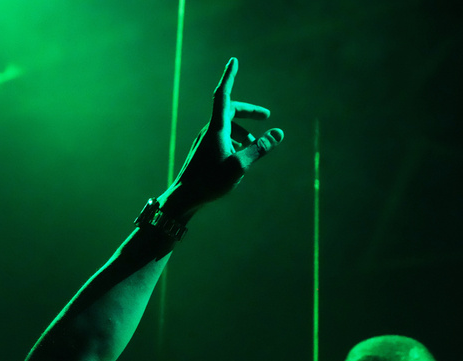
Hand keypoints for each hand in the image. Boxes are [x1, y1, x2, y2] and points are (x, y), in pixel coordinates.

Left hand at [167, 58, 283, 215]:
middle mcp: (209, 132)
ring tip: (254, 146)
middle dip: (248, 112)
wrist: (183, 198)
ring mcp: (204, 143)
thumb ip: (260, 148)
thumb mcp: (240, 165)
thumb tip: (279, 133)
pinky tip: (239, 160)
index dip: (229, 77)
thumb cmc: (210, 182)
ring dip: (242, 132)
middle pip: (230, 111)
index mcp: (216, 129)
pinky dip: (234, 142)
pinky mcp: (202, 154)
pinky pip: (221, 140)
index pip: (223, 96)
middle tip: (266, 116)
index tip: (234, 61)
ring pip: (226, 128)